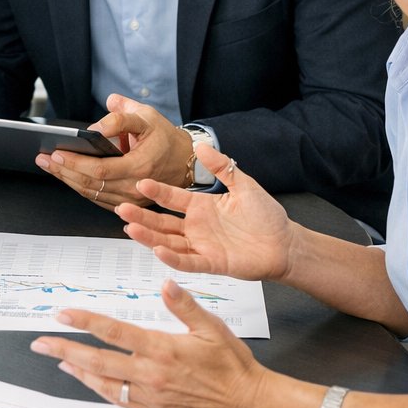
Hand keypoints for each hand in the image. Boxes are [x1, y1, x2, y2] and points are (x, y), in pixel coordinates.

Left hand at [29, 280, 271, 407]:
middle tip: (40, 342)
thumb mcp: (212, 327)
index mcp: (162, 349)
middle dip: (65, 349)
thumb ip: (185, 306)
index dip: (85, 321)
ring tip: (58, 359)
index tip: (62, 314)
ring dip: (77, 370)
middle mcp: (151, 374)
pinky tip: (88, 379)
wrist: (247, 403)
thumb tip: (165, 283)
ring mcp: (150, 395)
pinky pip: (118, 399)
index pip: (114, 332)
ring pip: (103, 382)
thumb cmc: (232, 364)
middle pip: (97, 360)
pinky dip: (98, 388)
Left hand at [34, 93, 186, 206]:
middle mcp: (135, 187)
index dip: (76, 163)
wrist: (183, 160)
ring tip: (49, 166)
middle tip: (44, 159)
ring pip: (92, 193)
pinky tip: (66, 176)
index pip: (100, 170)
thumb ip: (121, 116)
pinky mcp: (128, 203)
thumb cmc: (163, 137)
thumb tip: (95, 128)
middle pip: (91, 184)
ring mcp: (131, 199)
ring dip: (67, 180)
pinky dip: (79, 187)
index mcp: (141, 166)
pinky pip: (98, 198)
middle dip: (63, 171)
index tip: (57, 154)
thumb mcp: (146, 117)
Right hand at [117, 143, 296, 281]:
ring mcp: (202, 246)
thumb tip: (201, 145)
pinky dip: (172, 258)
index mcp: (201, 208)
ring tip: (129, 227)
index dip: (156, 192)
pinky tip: (157, 250)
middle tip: (122, 208)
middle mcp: (196, 227)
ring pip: (168, 242)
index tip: (140, 182)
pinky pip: (188, 261)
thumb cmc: (267, 217)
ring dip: (148, 236)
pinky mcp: (212, 263)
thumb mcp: (244, 185)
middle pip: (162, 223)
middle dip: (141, 215)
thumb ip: (222, 166)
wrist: (286, 244)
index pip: (172, 199)